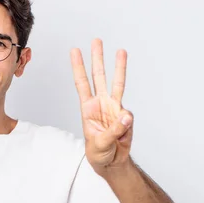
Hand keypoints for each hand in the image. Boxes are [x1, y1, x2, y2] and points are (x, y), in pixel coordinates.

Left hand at [70, 38, 133, 172]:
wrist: (111, 161)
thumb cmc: (99, 152)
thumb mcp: (101, 143)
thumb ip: (115, 130)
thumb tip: (127, 115)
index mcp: (88, 108)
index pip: (81, 83)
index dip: (78, 67)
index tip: (74, 50)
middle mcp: (100, 103)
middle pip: (98, 76)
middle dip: (97, 58)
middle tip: (96, 40)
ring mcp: (114, 108)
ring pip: (117, 83)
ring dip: (118, 66)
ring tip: (121, 50)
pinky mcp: (125, 116)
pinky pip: (129, 114)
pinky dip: (127, 121)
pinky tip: (123, 131)